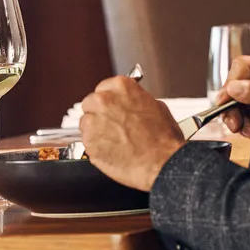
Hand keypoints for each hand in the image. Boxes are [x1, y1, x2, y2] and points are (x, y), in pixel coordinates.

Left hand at [79, 76, 184, 190]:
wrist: (161, 163)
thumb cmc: (163, 140)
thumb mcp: (157, 107)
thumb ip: (137, 100)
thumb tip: (131, 102)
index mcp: (121, 87)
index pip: (103, 88)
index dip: (110, 102)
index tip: (112, 108)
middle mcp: (103, 100)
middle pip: (91, 104)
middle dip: (99, 114)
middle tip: (113, 127)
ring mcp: (93, 120)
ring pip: (86, 122)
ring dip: (96, 130)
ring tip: (115, 141)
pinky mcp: (88, 141)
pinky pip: (86, 141)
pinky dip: (95, 146)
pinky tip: (112, 150)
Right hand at [214, 54, 249, 136]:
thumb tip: (233, 88)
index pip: (241, 67)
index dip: (230, 84)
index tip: (223, 103)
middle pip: (238, 89)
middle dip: (233, 108)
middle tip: (234, 125)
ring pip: (243, 107)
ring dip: (241, 122)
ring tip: (248, 132)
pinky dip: (248, 128)